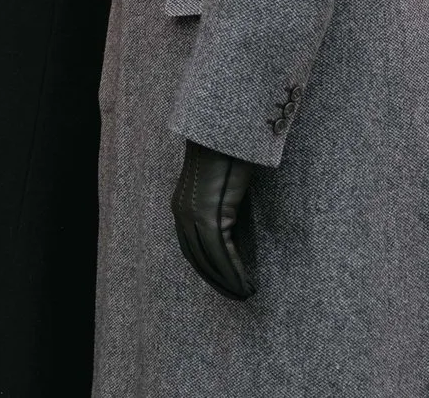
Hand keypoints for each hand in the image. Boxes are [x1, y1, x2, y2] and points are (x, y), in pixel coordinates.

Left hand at [171, 138, 258, 299]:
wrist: (225, 131)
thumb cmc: (226, 152)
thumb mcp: (218, 183)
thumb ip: (218, 206)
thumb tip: (230, 229)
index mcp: (181, 207)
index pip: (191, 250)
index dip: (208, 271)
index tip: (224, 285)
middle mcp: (183, 214)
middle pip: (198, 260)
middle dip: (218, 282)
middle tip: (238, 296)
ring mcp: (195, 216)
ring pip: (210, 261)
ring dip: (228, 282)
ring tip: (246, 294)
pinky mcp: (211, 215)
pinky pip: (222, 253)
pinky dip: (235, 271)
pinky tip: (247, 283)